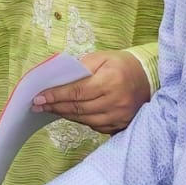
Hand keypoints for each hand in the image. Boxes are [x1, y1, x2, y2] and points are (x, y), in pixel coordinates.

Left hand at [32, 50, 151, 133]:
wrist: (147, 77)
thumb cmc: (120, 64)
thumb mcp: (101, 57)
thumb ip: (80, 68)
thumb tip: (58, 81)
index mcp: (111, 81)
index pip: (77, 91)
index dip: (56, 95)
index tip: (39, 97)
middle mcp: (116, 101)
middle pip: (79, 108)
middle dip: (56, 106)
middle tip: (37, 105)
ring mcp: (120, 116)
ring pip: (85, 119)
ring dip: (65, 115)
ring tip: (49, 109)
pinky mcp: (121, 125)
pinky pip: (95, 126)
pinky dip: (80, 119)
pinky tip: (69, 113)